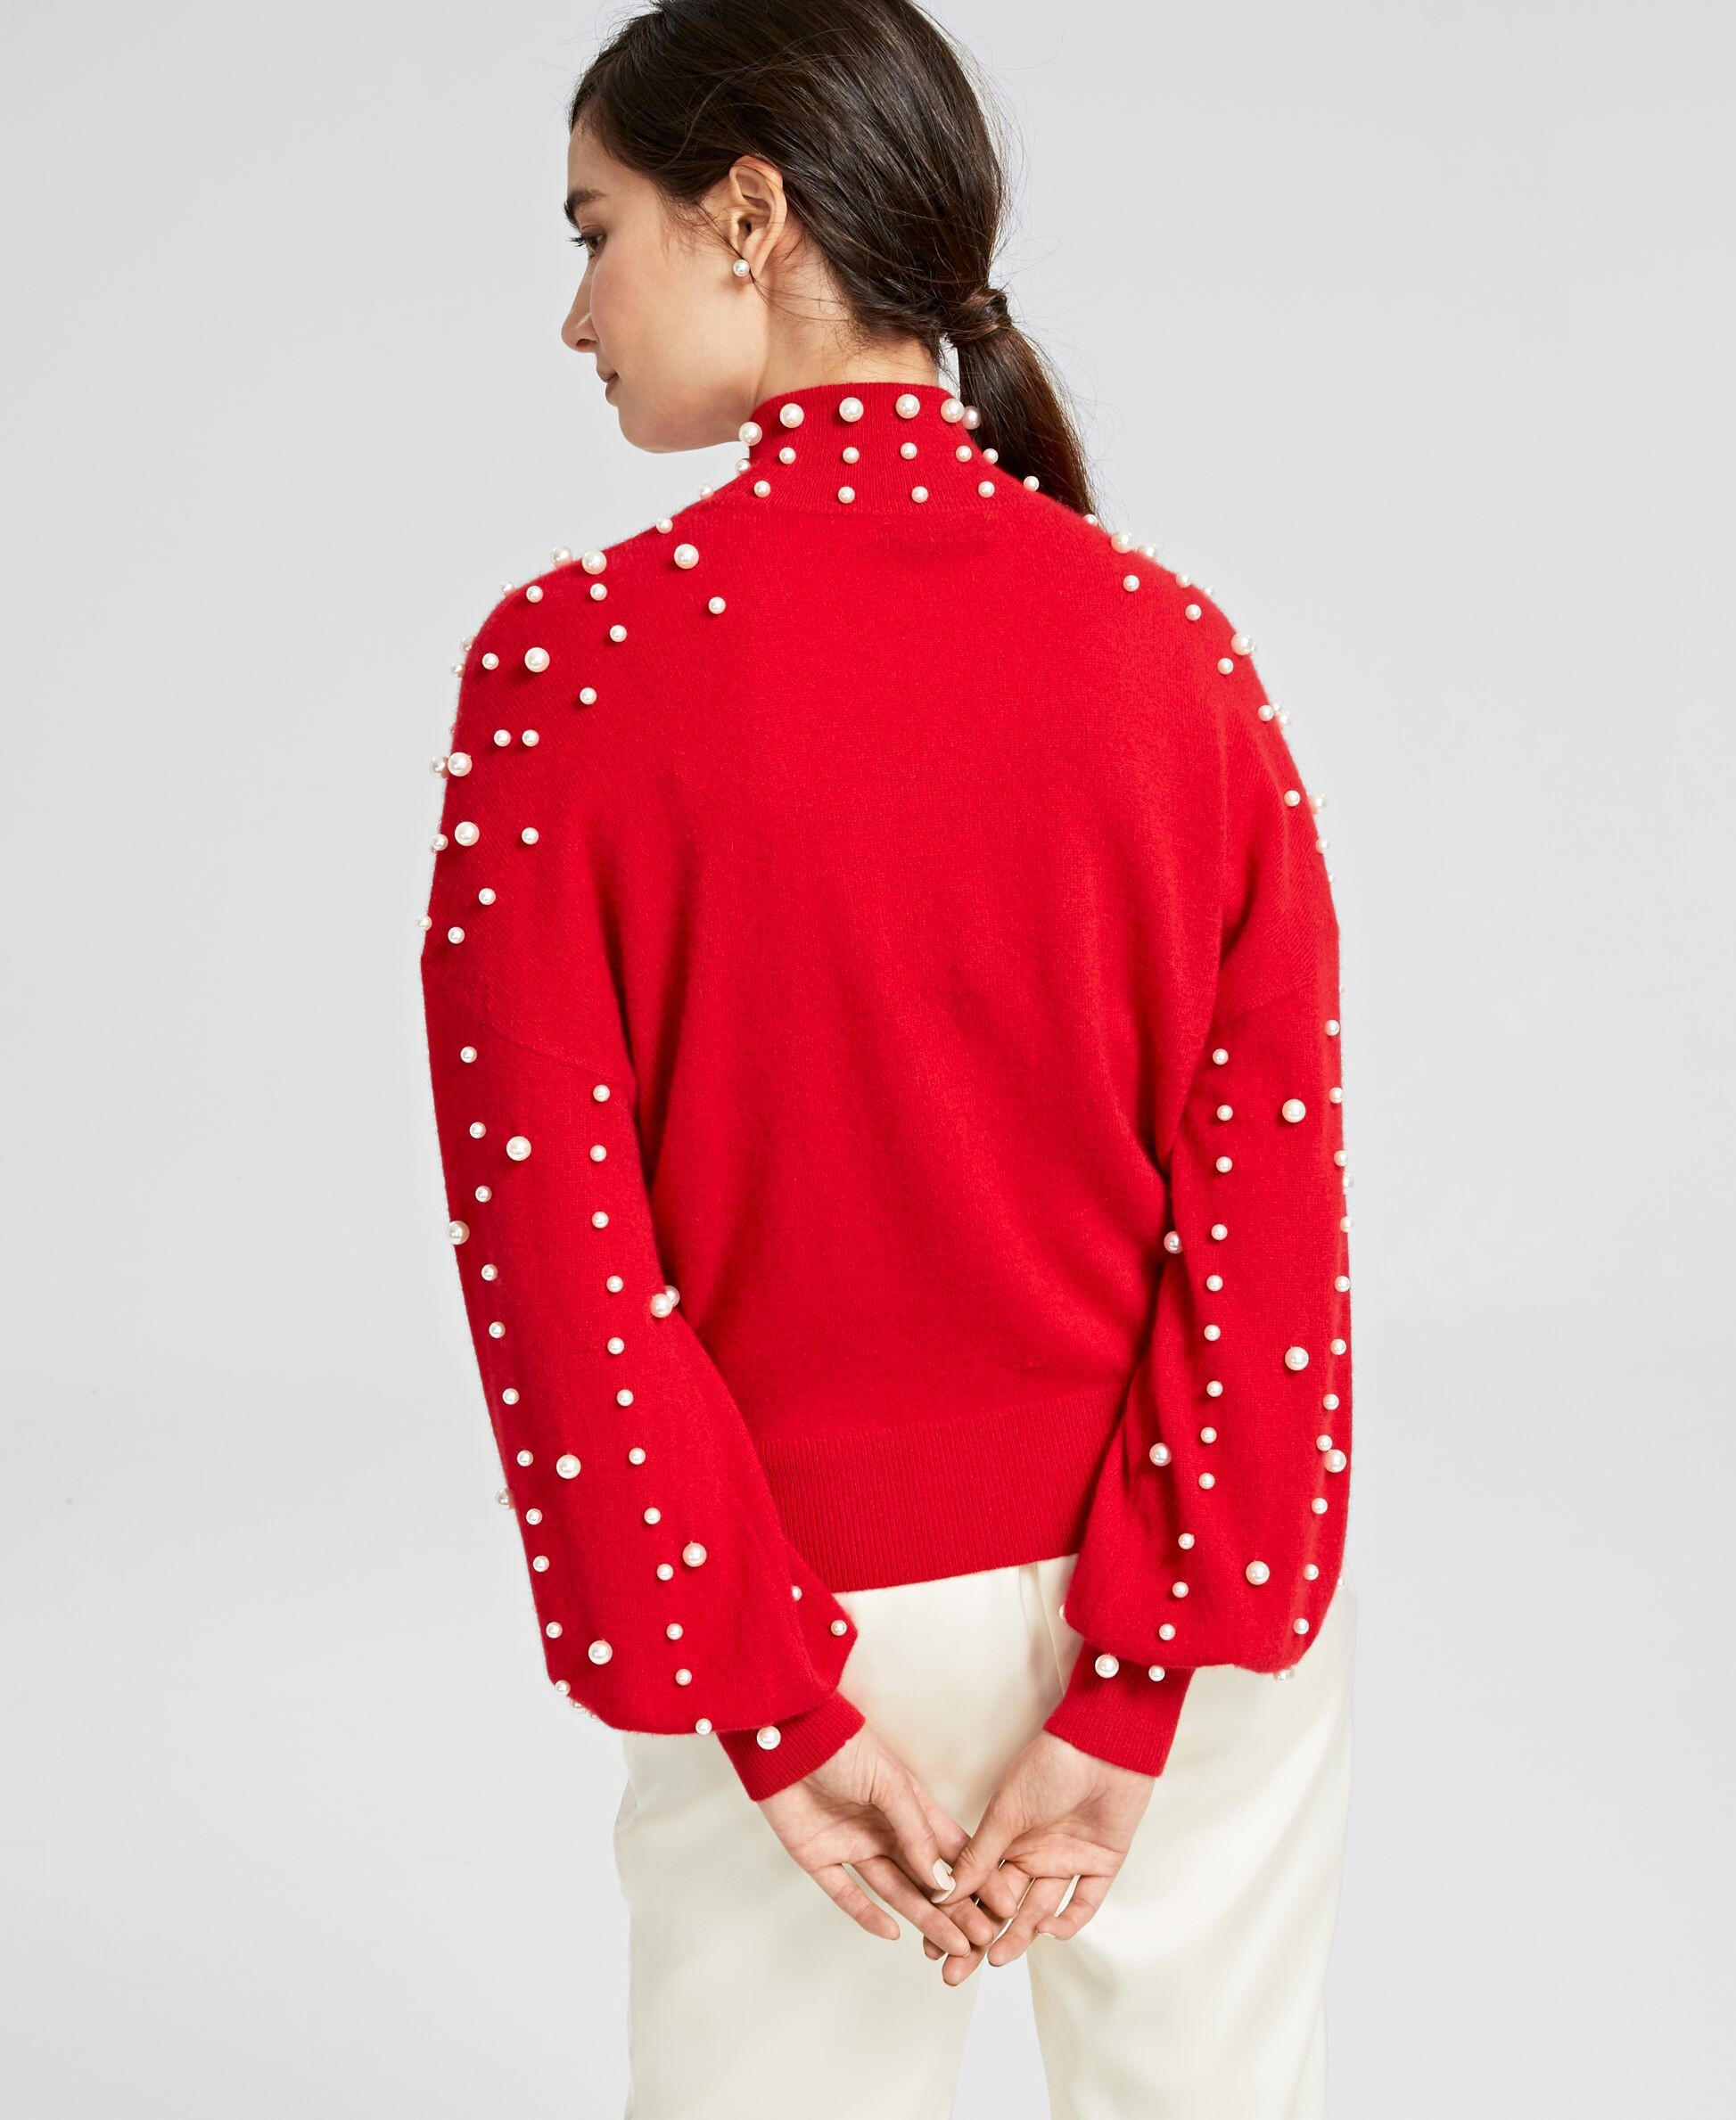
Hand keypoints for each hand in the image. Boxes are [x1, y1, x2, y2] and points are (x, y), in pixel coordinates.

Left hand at [755, 1723, 1002, 1958]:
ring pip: (894, 1890)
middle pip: (925, 1878)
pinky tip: (892, 1932)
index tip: (1001, 1905)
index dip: (975, 1877)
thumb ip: (916, 1831)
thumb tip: (944, 1878)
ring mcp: (853, 1845)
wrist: (787, 1736)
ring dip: (922, 1918)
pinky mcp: (820, 1858)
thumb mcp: (891, 1783)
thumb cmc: (843, 1745)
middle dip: (954, 1910)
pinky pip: (846, 1894)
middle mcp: (885, 1831)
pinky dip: (867, 1914)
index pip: (949, 1849)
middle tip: (980, 1941)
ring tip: (950, 1945)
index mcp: (908, 1807)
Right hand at [923, 1730, 1155, 1980]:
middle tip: (955, 1970)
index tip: (932, 1945)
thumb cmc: (1049, 1764)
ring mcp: (1068, 1860)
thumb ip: (979, 1855)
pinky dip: (1068, 1920)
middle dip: (980, 1938)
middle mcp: (1035, 1853)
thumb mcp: (1005, 1812)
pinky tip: (1047, 1932)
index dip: (956, 1916)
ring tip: (996, 1958)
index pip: (978, 1887)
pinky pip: (1084, 1902)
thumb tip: (944, 1891)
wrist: (1104, 1743)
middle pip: (1004, 1907)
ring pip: (1039, 1910)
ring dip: (1019, 1935)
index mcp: (1008, 1838)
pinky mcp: (1101, 1864)